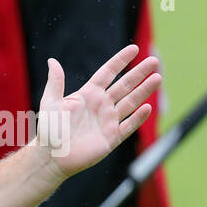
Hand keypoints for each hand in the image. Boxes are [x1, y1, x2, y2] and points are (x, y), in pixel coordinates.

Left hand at [35, 44, 161, 179]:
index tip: (134, 49)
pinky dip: (138, 118)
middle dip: (139, 73)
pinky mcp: (112, 137)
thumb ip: (55, 82)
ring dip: (144, 91)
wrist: (51, 157)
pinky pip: (129, 126)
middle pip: (124, 85)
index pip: (108, 73)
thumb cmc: (49, 130)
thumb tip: (52, 61)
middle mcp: (101, 105)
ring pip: (131, 102)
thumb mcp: (51, 103)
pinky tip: (148, 107)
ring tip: (158, 78)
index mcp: (88, 94)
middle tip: (154, 60)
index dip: (120, 61)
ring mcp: (108, 121)